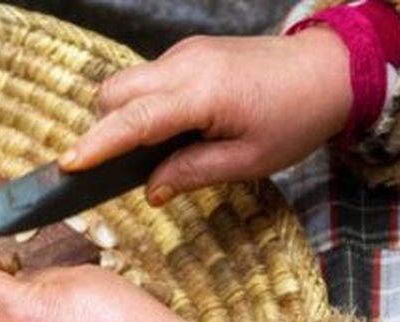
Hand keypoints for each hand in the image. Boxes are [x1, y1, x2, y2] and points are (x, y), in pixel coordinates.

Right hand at [60, 28, 351, 204]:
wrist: (331, 70)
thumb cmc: (296, 117)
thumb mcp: (248, 162)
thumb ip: (191, 173)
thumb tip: (149, 190)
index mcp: (202, 94)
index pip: (134, 120)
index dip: (98, 144)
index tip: (69, 164)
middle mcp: (186, 65)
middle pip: (114, 93)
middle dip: (102, 128)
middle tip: (112, 166)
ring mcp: (186, 54)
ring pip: (126, 84)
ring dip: (122, 117)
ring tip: (149, 150)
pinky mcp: (189, 53)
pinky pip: (148, 79)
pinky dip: (143, 106)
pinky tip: (171, 130)